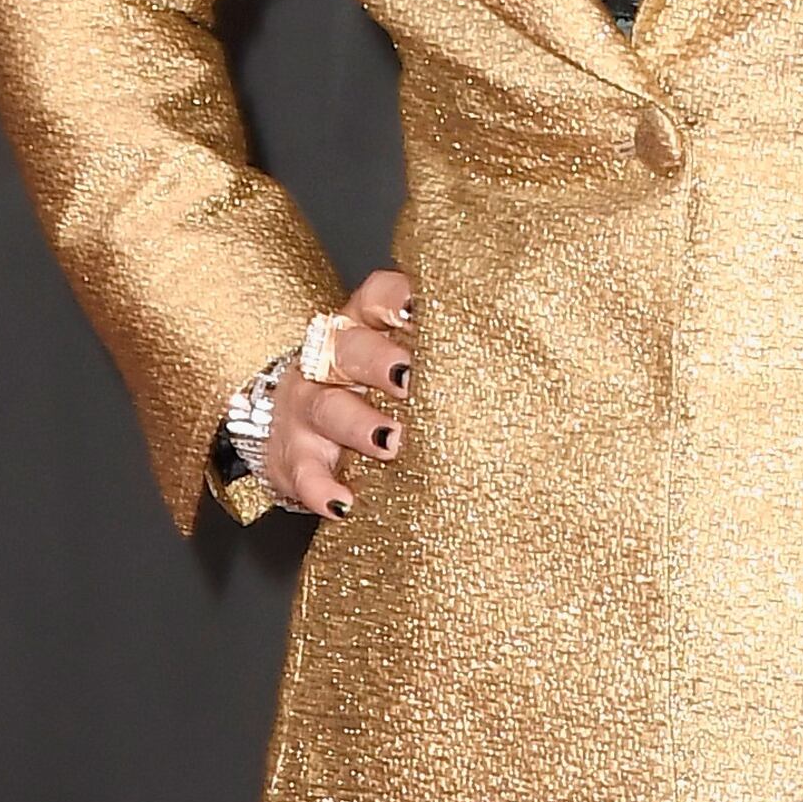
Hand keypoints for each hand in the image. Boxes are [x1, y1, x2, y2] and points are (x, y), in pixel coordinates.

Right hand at [258, 267, 414, 517]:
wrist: (288, 427)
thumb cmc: (364, 392)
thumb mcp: (390, 361)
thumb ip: (435, 355)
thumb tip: (514, 362)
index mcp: (363, 329)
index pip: (376, 298)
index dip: (396, 300)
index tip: (420, 311)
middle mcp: (331, 362)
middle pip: (350, 349)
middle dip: (379, 361)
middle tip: (408, 379)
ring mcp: (307, 408)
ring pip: (328, 408)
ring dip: (359, 426)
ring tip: (390, 443)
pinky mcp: (293, 455)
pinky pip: (304, 472)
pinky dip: (320, 487)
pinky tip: (342, 503)